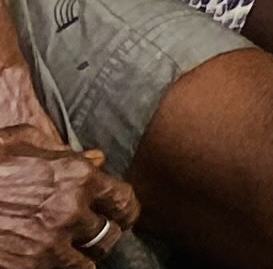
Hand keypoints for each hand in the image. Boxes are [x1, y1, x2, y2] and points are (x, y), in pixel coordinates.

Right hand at [0, 123, 135, 268]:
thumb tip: (96, 159)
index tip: (123, 215)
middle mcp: (71, 212)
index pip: (123, 200)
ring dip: (83, 257)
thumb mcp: (23, 141)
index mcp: (76, 177)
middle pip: (108, 234)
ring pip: (87, 261)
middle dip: (104, 235)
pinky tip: (50, 260)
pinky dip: (59, 268)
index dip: (125, 210)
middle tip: (96, 236)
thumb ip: (63, 151)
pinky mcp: (29, 266)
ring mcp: (50, 243)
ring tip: (74, 252)